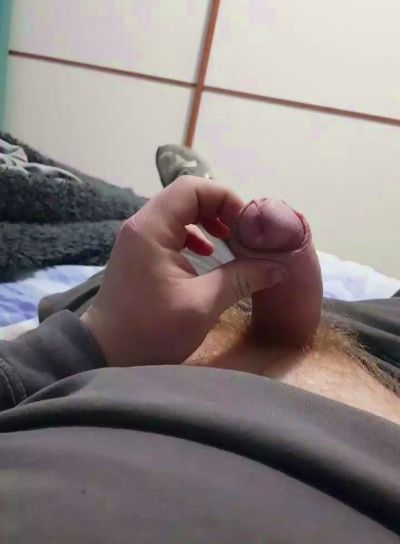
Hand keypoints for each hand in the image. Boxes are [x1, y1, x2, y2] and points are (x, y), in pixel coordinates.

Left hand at [81, 177, 284, 365]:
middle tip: (244, 234)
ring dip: (208, 221)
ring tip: (231, 241)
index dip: (226, 199)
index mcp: (151, 228)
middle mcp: (142, 225)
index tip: (248, 226)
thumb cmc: (150, 330)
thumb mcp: (202, 305)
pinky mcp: (139, 254)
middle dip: (221, 209)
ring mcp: (138, 238)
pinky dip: (194, 235)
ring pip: (179, 212)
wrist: (106, 354)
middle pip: (187, 196)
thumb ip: (240, 279)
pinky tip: (209, 253)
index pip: (193, 188)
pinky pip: (171, 230)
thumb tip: (277, 268)